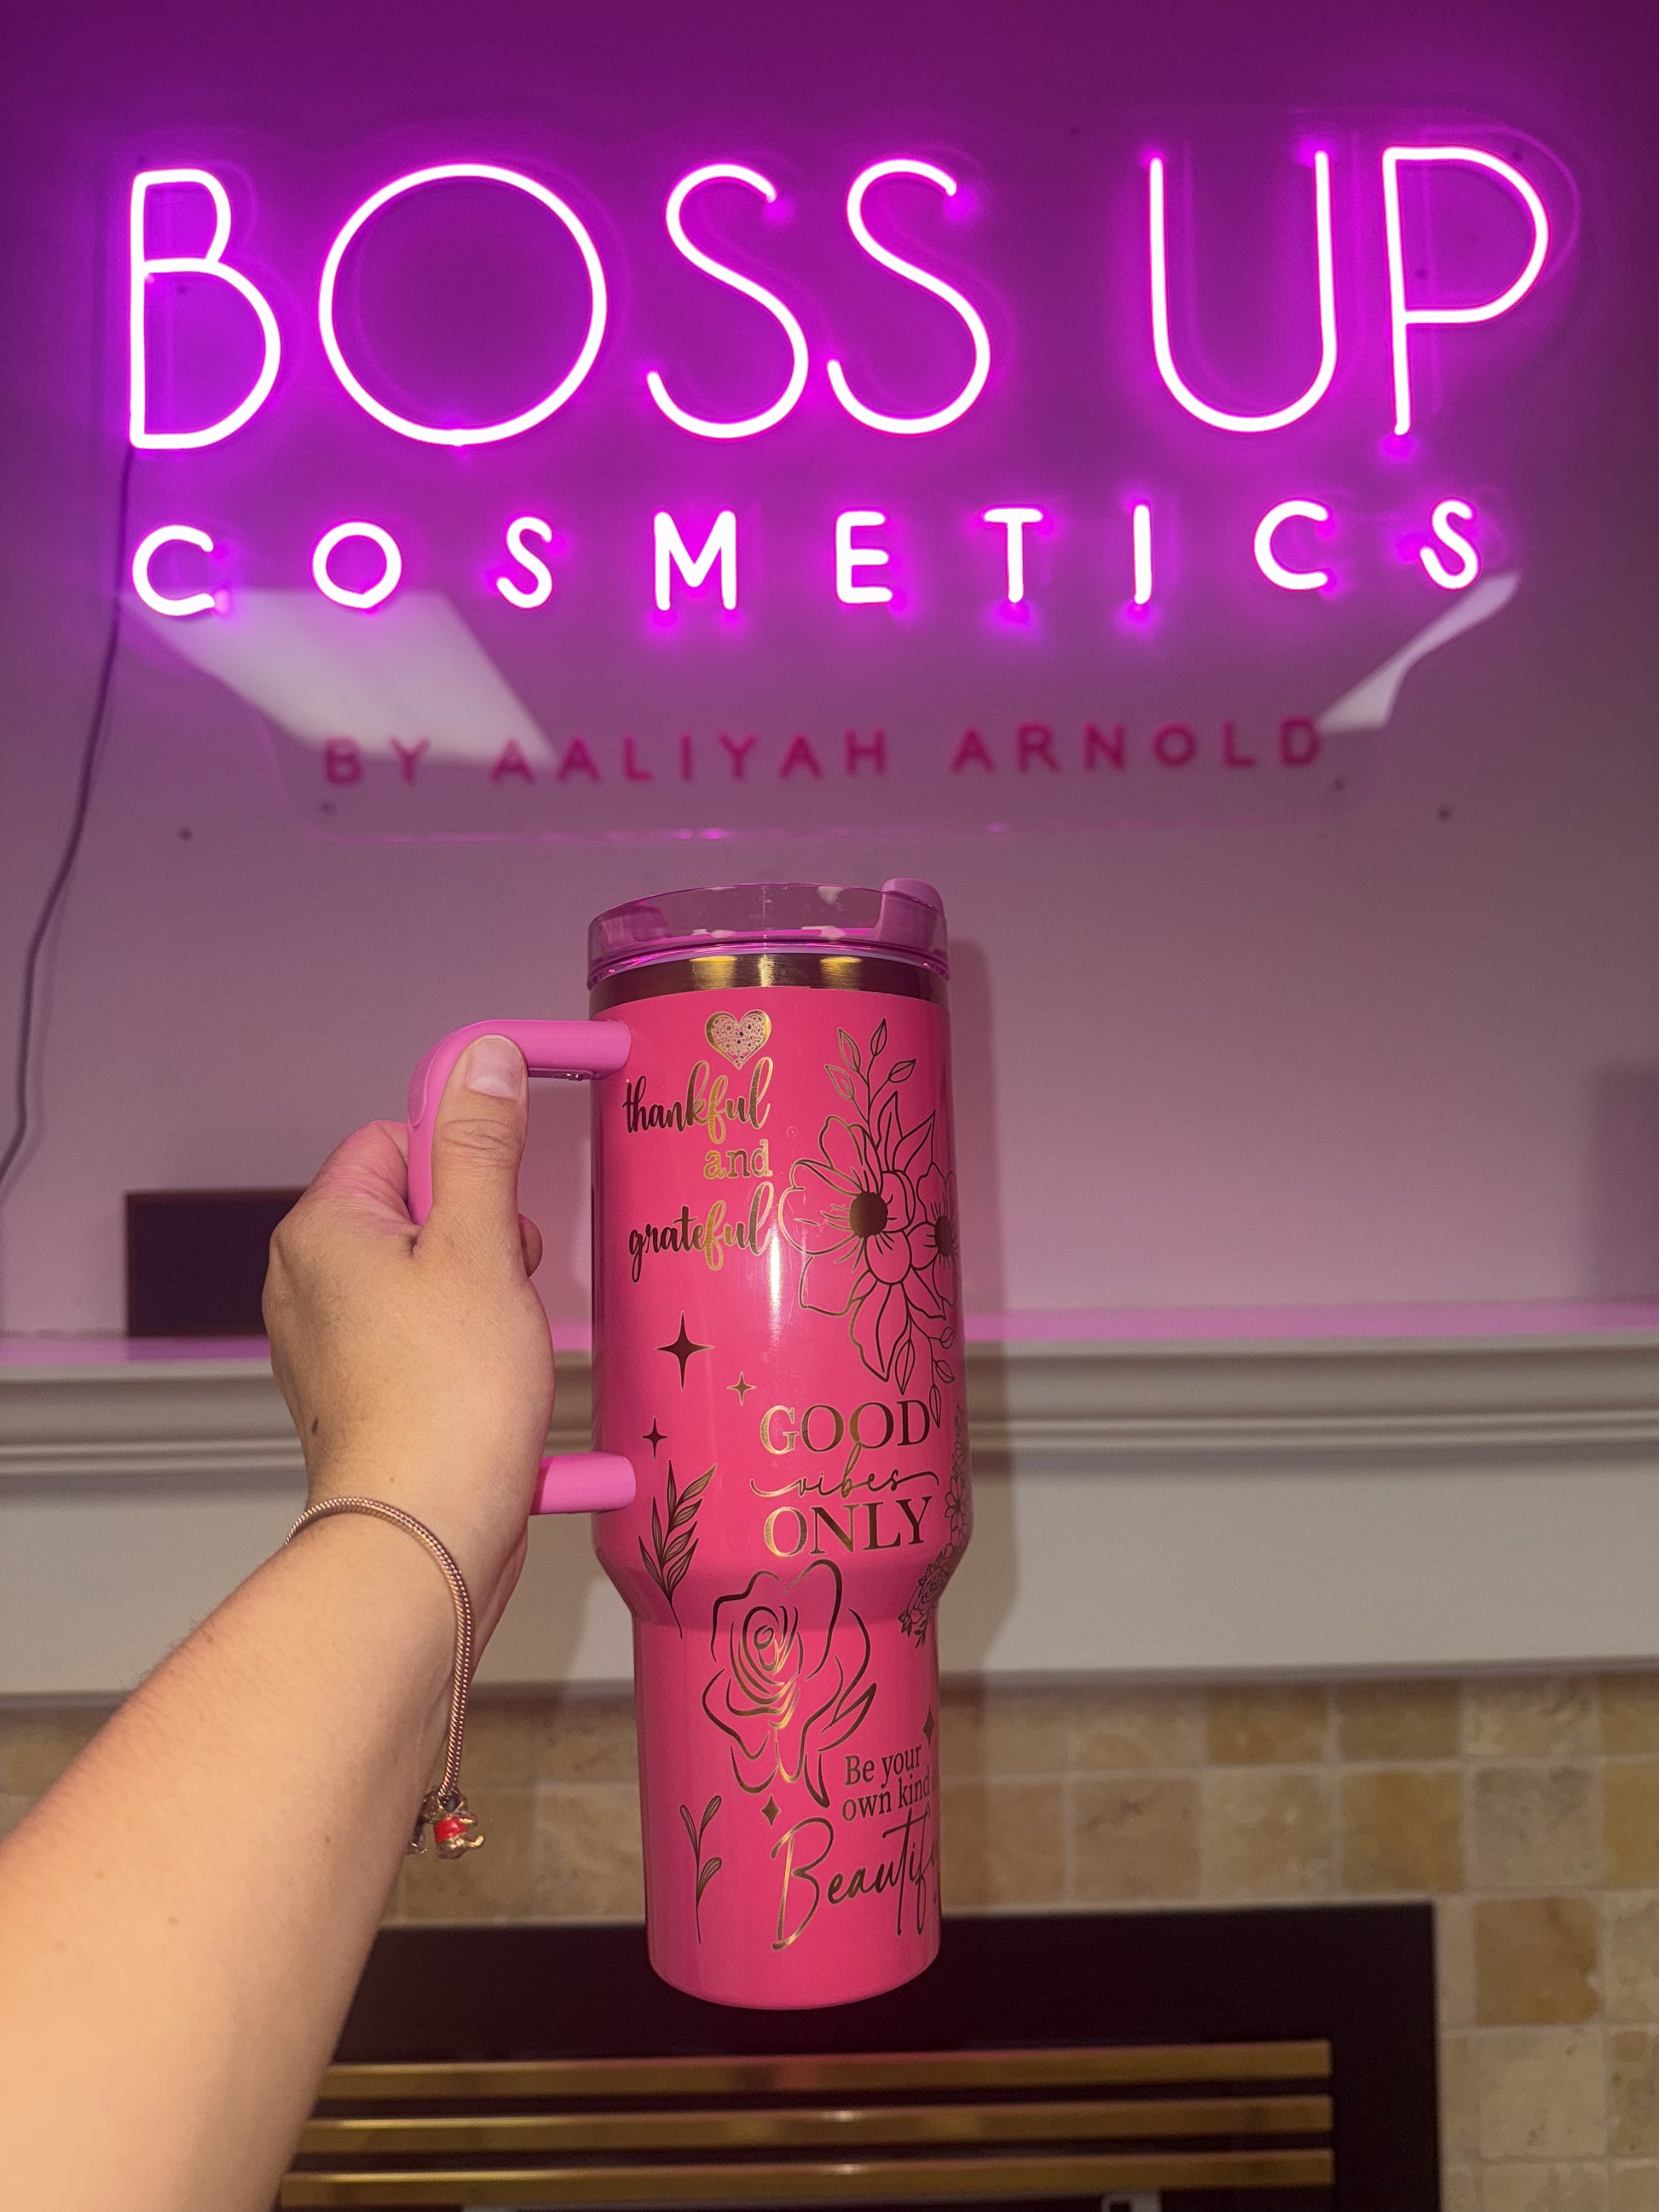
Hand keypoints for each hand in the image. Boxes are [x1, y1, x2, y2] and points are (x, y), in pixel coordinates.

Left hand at [263, 1035, 552, 1638]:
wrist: (426, 1537)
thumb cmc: (447, 1398)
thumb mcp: (482, 1246)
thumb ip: (482, 1147)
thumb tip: (481, 1059)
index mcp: (323, 1228)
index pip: (396, 1137)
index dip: (463, 1157)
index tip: (511, 1189)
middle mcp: (309, 1281)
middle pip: (416, 1208)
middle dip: (484, 1236)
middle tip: (507, 1282)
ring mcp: (332, 1345)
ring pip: (429, 1278)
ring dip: (486, 1298)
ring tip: (504, 1344)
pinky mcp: (363, 1397)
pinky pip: (425, 1340)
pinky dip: (470, 1351)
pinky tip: (495, 1386)